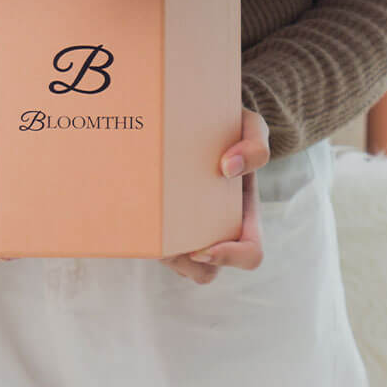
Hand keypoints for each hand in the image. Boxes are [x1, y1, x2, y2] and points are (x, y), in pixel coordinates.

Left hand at [160, 107, 270, 283]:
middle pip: (206, 272)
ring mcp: (191, 229)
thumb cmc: (230, 125)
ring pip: (177, 265)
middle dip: (184, 262)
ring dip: (162, 255)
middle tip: (164, 241)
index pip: (250, 255)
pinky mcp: (164, 223)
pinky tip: (131, 209)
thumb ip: (255, 145)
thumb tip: (228, 168)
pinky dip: (144, 238)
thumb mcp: (251, 126)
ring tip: (146, 224)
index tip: (203, 247)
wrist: (200, 115)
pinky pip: (154, 246)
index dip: (230, 258)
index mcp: (245, 215)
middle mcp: (219, 229)